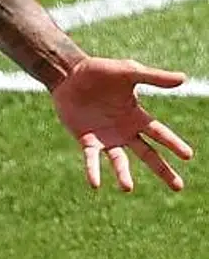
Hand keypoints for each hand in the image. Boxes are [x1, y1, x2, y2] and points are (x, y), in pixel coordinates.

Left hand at [50, 57, 192, 191]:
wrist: (69, 74)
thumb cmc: (101, 71)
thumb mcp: (129, 71)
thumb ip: (154, 77)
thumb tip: (183, 78)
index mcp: (137, 116)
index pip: (160, 133)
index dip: (174, 143)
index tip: (189, 156)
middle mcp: (124, 131)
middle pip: (148, 154)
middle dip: (163, 170)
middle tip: (178, 187)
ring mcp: (106, 137)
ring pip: (119, 160)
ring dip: (123, 174)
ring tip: (127, 188)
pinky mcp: (86, 139)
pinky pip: (91, 158)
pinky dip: (93, 170)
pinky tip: (95, 184)